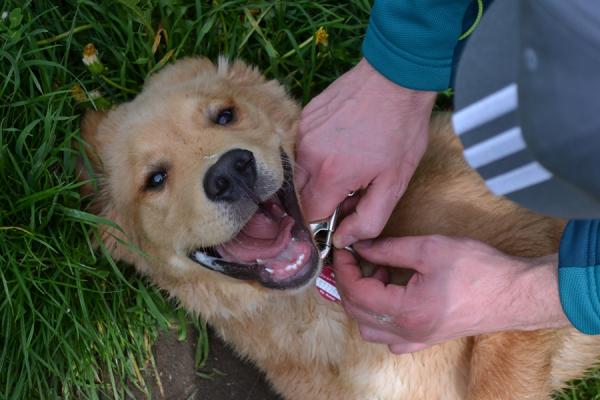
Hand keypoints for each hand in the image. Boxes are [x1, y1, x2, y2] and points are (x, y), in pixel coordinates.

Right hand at [295, 58, 435, 247]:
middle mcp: (307, 155)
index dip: (326, 219)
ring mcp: (302, 133)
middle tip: (346, 187)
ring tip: (344, 162)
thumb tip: (343, 239)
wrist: (396, 77)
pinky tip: (338, 142)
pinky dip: (315, 153)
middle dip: (319, 198)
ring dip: (315, 175)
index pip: (310, 215)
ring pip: (297, 171)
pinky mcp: (303, 117)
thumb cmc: (401, 130)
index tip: (341, 211)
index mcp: (330, 175)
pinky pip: (300, 147)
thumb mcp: (395, 183)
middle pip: (299, 195)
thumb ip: (368, 219)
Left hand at [334, 235, 569, 353]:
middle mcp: (408, 332)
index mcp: (406, 310)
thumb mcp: (429, 248)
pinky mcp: (427, 340)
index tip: (344, 250)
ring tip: (377, 274)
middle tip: (355, 258)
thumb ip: (388, 248)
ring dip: (362, 301)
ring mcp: (417, 340)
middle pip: (357, 312)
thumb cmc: (479, 269)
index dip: (343, 269)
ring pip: (369, 329)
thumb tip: (359, 246)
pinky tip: (392, 296)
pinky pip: (390, 338)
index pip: (356, 293)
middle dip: (348, 282)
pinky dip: (380, 318)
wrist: (516, 293)